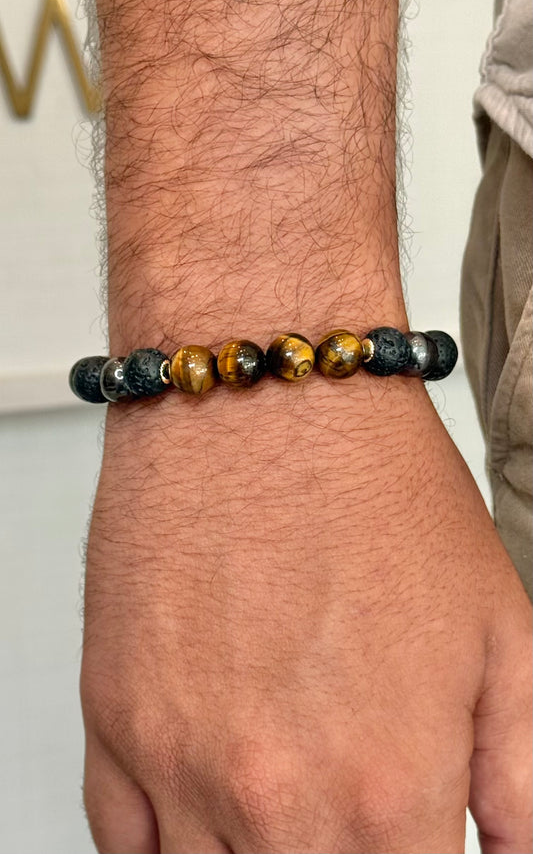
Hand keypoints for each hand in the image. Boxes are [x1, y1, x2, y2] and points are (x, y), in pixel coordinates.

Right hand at [81, 377, 531, 852]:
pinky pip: (127, 849)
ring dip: (257, 853)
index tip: (404, 836)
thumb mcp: (505, 636)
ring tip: (290, 790)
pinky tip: (211, 810)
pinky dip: (173, 850)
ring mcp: (178, 763)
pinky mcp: (111, 717)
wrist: (264, 398)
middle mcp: (274, 796)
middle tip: (349, 814)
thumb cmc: (374, 489)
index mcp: (386, 790)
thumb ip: (524, 785)